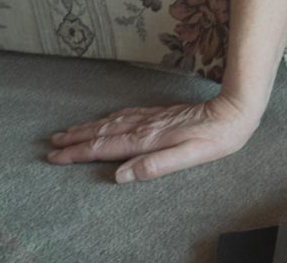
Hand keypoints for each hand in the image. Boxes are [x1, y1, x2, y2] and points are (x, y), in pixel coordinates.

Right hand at [46, 94, 259, 182]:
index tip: (55, 157)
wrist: (235, 110)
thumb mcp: (189, 157)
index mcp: (148, 140)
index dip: (79, 153)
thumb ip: (155, 165)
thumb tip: (120, 175)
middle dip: (75, 139)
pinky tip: (105, 119)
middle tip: (51, 144)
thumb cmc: (216, 138)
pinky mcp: (160, 113)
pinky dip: (108, 118)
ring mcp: (152, 118)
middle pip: (102, 132)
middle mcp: (145, 126)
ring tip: (67, 131)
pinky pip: (125, 114)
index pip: (105, 148)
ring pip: (111, 122)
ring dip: (87, 127)